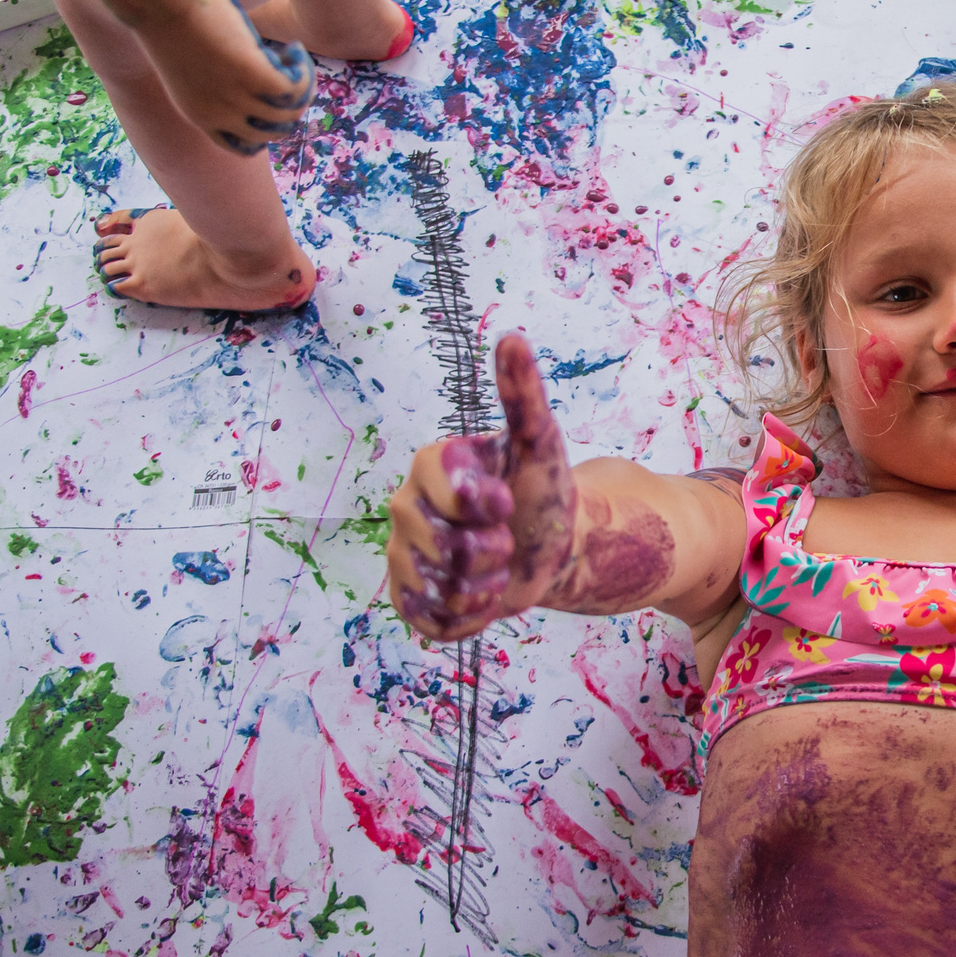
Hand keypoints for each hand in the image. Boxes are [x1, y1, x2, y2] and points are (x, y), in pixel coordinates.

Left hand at [142, 0, 314, 156]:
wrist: (163, 3)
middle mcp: (219, 114)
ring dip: (301, 85)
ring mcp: (236, 98)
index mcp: (198, 115)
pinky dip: (303, 70)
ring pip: (289, 111)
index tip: (270, 109)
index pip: (239, 146)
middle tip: (291, 80)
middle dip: (290, 110)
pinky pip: (294, 86)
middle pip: (272, 133)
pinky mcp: (253, 75)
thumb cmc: (171, 20)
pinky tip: (294, 48)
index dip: (262, 133)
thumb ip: (215, 78)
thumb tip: (247, 65)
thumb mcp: (190, 62)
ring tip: (293, 57)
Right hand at [386, 334, 578, 641]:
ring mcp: (401, 553)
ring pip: (439, 588)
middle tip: (506, 539)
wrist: (553, 549)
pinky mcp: (407, 597)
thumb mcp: (540, 443)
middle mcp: (405, 506)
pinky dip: (468, 617)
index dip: (482, 505)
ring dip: (485, 586)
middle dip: (491, 551)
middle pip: (444, 548)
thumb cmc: (544, 491)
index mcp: (430, 465)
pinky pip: (429, 620)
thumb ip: (522, 394)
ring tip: (496, 567)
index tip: (506, 503)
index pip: (444, 491)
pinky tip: (483, 595)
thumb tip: (511, 336)